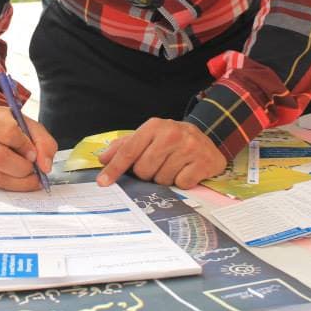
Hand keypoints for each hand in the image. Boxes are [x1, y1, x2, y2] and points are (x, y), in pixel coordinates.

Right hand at [0, 104, 56, 190]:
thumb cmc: (13, 127)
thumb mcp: (31, 127)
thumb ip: (44, 143)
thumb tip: (45, 167)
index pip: (8, 133)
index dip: (25, 146)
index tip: (34, 154)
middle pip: (0, 157)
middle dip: (23, 167)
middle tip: (34, 169)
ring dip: (20, 181)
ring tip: (32, 177)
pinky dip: (13, 186)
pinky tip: (22, 181)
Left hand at [96, 118, 225, 188]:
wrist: (207, 143)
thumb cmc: (171, 142)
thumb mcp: (149, 137)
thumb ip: (124, 146)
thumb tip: (103, 159)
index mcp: (154, 126)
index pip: (129, 150)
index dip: (114, 168)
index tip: (102, 182)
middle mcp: (172, 133)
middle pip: (143, 169)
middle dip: (147, 174)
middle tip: (159, 165)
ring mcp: (190, 147)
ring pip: (162, 179)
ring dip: (165, 178)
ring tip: (174, 167)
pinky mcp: (204, 162)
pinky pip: (181, 184)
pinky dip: (182, 182)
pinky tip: (187, 171)